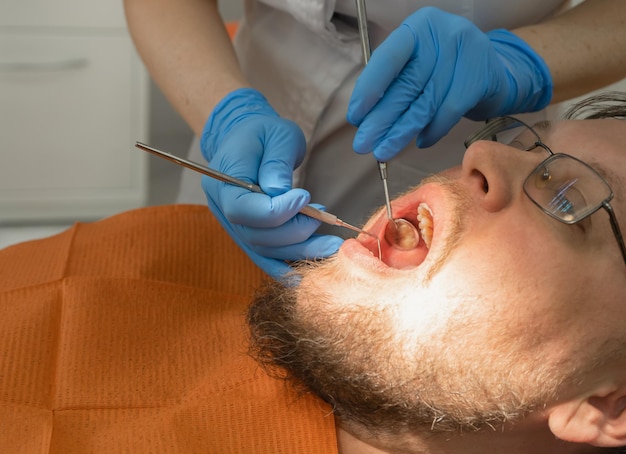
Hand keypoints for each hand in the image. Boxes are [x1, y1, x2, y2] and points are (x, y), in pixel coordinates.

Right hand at [201, 88, 342, 278]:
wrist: (247, 138)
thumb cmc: (263, 132)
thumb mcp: (276, 134)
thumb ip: (277, 161)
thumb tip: (279, 191)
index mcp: (222, 179)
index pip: (244, 208)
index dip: (276, 211)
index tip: (305, 198)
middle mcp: (223, 207)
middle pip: (255, 235)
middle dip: (294, 233)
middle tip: (324, 219)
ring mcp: (233, 224)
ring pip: (263, 250)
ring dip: (299, 252)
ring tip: (331, 245)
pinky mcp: (247, 233)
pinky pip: (263, 256)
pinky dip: (283, 268)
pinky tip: (306, 275)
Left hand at [347, 7, 552, 160]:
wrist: (492, 70)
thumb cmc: (443, 69)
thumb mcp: (417, 64)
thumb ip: (393, 83)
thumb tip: (364, 119)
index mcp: (418, 27)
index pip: (388, 59)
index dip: (369, 89)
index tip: (355, 117)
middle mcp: (442, 34)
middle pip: (406, 85)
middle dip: (381, 120)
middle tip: (364, 145)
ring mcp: (465, 52)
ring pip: (426, 102)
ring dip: (401, 132)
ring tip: (384, 152)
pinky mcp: (480, 76)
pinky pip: (448, 112)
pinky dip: (432, 131)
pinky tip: (419, 142)